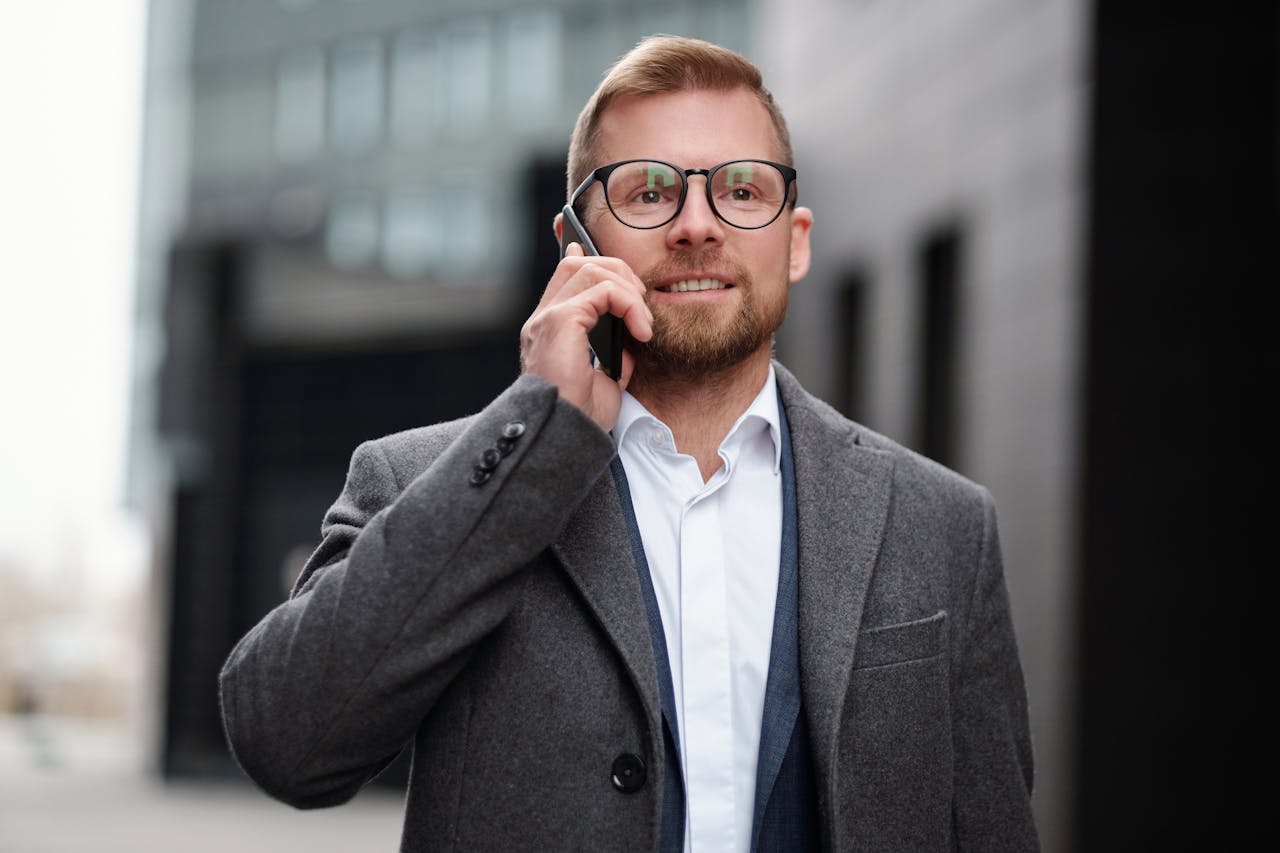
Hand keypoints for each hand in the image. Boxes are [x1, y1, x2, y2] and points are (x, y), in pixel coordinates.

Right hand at [520, 242, 652, 430]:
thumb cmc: (582, 416)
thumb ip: (614, 352)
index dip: (588, 260)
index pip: (563, 277)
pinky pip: (602, 290)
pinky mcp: (560, 322)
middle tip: (641, 303)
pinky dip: (628, 304)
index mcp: (548, 330)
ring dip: (627, 289)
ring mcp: (547, 318)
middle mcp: (542, 319)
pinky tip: (641, 332)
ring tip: (643, 323)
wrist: (566, 436)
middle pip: (576, 263)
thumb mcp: (605, 379)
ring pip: (589, 269)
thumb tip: (631, 337)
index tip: (618, 267)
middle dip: (617, 271)